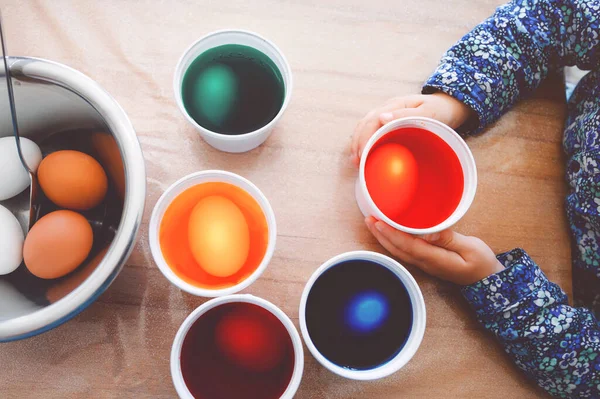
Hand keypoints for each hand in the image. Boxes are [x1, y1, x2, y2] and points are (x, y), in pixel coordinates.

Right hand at [350, 93, 472, 165]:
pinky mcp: (389, 122)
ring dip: (358, 142)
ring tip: (356, 160)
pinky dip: (365, 142)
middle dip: (357, 142)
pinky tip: (364, 154)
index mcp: (396, 104)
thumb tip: (381, 118)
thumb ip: (406, 114)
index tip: (362, 154)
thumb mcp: (429, 111)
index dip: (364, 137)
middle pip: (364, 123)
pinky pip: (372, 130)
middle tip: (356, 162)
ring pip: (365, 126)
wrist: (448, 106)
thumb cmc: (441, 110)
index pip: (372, 120)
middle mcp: (388, 108)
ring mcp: (387, 114)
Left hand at [365, 217, 503, 284]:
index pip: (407, 246)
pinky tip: (388, 233)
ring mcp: (424, 264)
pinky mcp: (426, 261)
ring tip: (372, 223)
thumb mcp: (471, 248)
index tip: (378, 222)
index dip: (391, 234)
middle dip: (381, 234)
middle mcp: (425, 263)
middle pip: (397, 249)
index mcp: (435, 259)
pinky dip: (393, 241)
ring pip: (399, 251)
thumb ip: (448, 239)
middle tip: (368, 218)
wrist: (488, 280)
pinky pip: (405, 251)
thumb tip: (428, 233)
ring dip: (384, 238)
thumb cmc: (481, 263)